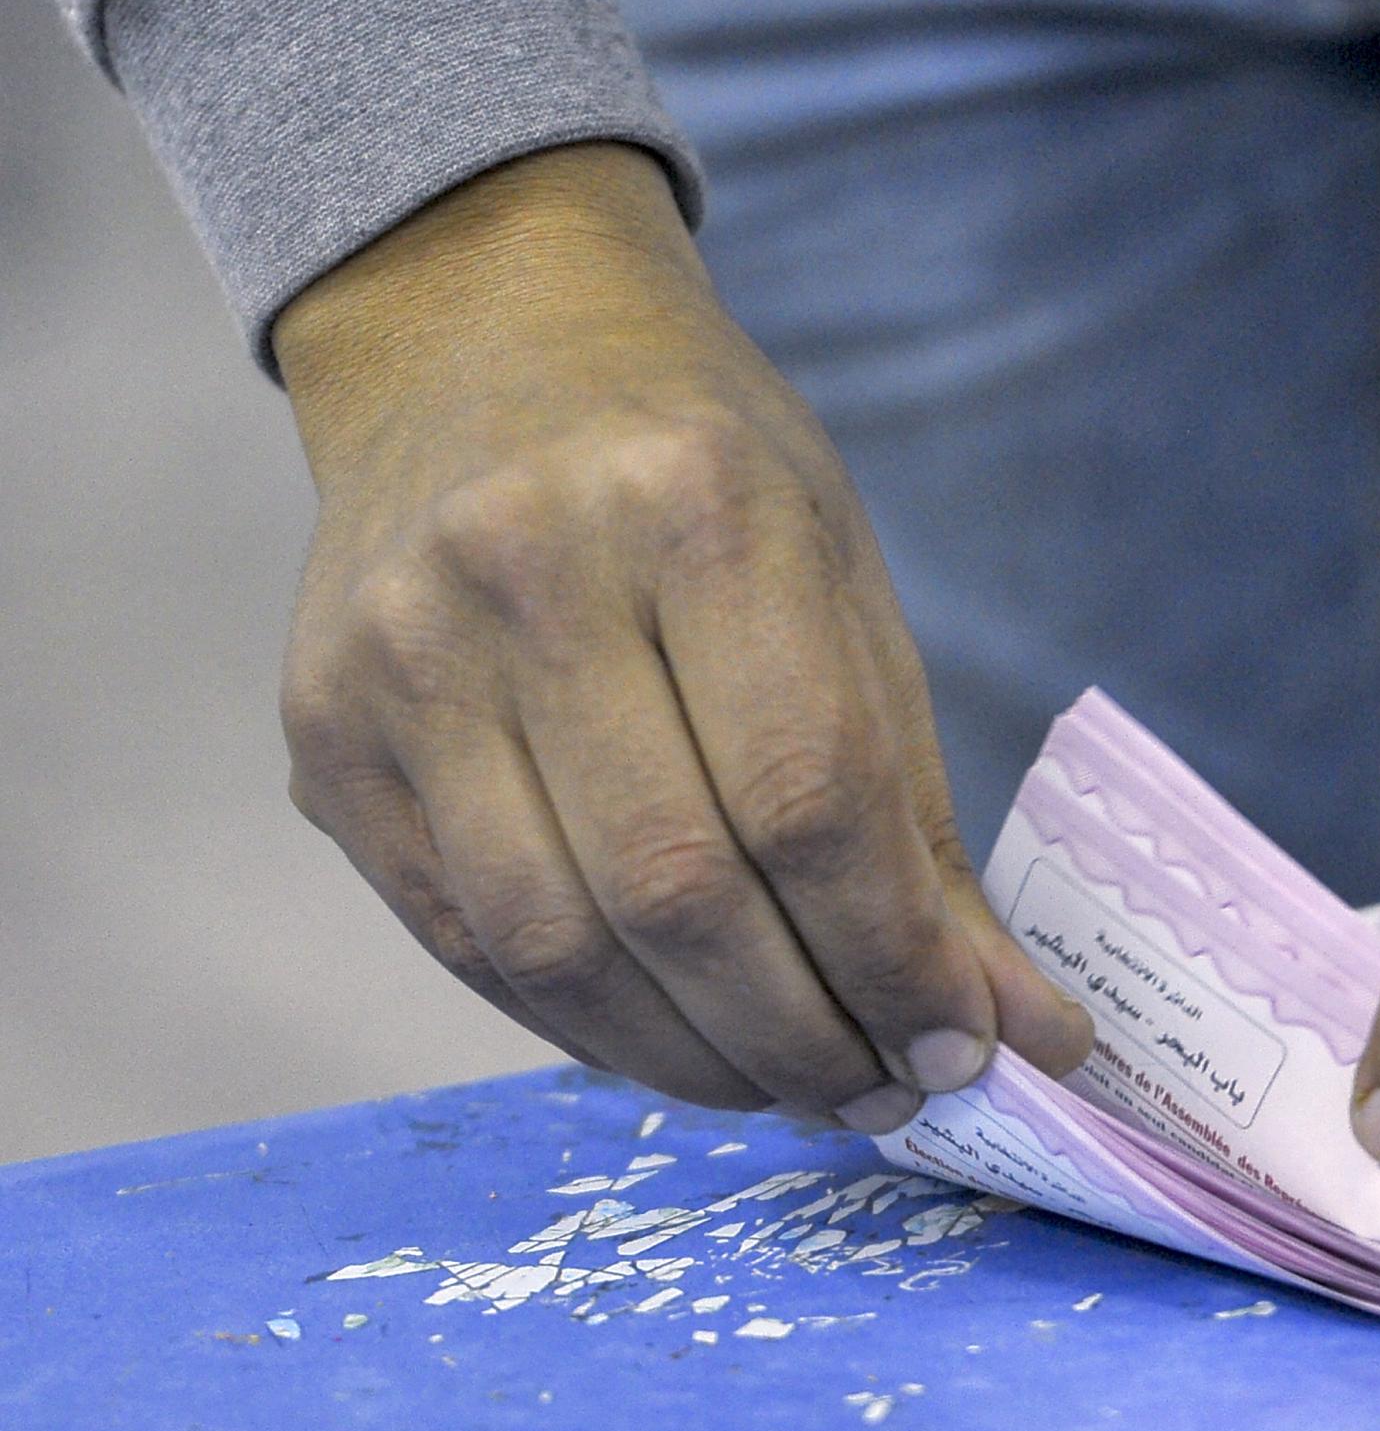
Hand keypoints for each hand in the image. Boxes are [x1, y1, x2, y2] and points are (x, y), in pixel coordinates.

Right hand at [273, 144, 1091, 1130]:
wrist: (480, 338)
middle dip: (809, 1034)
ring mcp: (397, 661)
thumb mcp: (843, 584)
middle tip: (894, 1091)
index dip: (896, 956)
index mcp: (692, 507)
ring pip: (559, 947)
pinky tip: (687, 1045)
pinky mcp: (324, 741)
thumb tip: (1004, 1021)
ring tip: (803, 1086)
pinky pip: (471, 943)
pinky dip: (596, 1028)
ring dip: (703, 1062)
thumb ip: (912, 811)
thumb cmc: (704, 468)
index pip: (807, 798)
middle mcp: (521, 575)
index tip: (972, 1046)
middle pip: (678, 891)